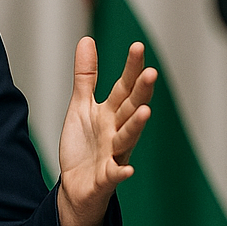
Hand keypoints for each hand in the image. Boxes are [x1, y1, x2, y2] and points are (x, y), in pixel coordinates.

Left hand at [56, 37, 156, 225]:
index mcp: (111, 114)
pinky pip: (114, 175)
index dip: (131, 69)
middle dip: (140, 92)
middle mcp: (116, 132)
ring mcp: (113, 155)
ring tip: (144, 111)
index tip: (138, 46)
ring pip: (127, 139)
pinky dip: (119, 172)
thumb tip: (87, 39)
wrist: (76, 186)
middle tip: (150, 73)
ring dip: (135, 126)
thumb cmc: (84, 145)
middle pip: (130, 109)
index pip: (124, 88)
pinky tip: (126, 169)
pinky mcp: (105, 178)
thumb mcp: (81, 106)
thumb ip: (86, 75)